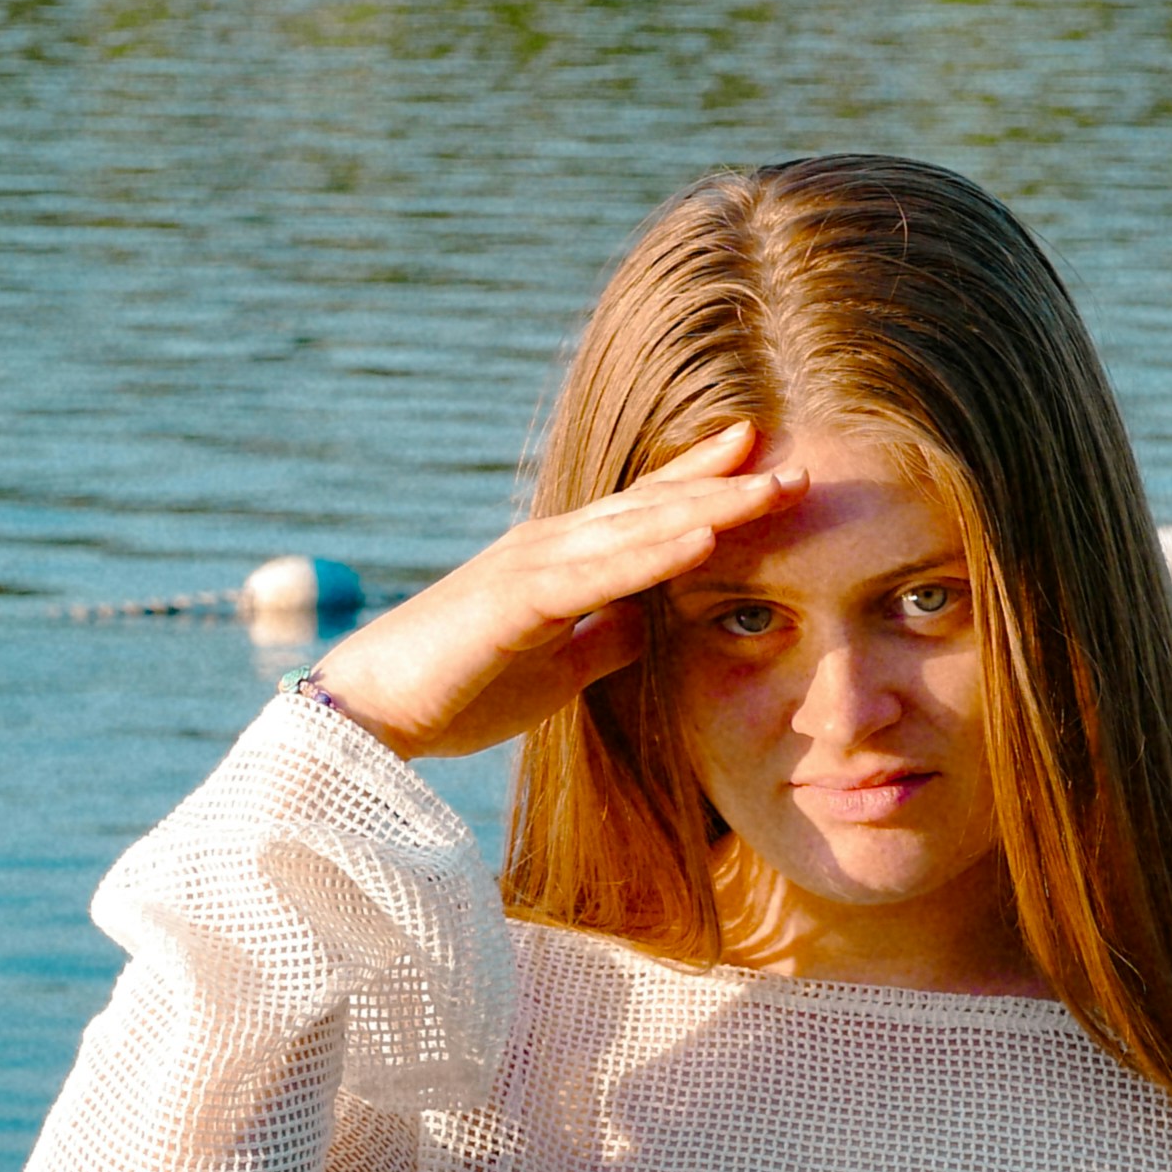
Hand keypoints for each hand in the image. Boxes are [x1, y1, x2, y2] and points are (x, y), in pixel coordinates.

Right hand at [305, 421, 801, 761]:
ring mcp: (532, 565)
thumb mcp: (556, 667)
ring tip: (775, 488)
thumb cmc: (458, 689)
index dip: (703, 483)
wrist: (372, 713)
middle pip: (654, 506)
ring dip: (710, 506)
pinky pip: (598, 574)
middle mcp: (551, 546)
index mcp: (562, 562)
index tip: (761, 459)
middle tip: (799, 465)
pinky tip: (702, 540)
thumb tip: (653, 621)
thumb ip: (604, 637)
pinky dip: (653, 554)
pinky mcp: (516, 599)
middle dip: (728, 485)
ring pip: (637, 527)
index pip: (645, 512)